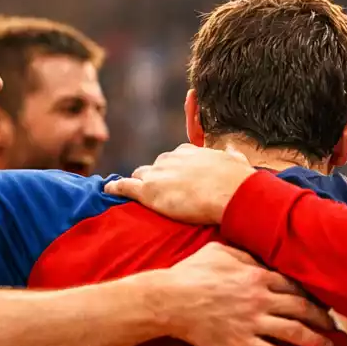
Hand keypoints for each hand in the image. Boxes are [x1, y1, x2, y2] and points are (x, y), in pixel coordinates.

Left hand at [106, 144, 255, 224]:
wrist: (232, 194)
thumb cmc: (238, 180)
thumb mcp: (236, 160)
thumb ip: (231, 154)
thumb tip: (232, 150)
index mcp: (188, 151)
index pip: (174, 158)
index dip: (174, 170)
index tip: (177, 179)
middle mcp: (170, 159)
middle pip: (155, 167)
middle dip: (157, 178)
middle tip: (163, 193)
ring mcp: (158, 174)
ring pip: (140, 176)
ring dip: (140, 184)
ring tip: (137, 196)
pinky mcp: (148, 191)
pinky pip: (124, 187)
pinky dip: (115, 189)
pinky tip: (108, 191)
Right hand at [157, 243, 333, 345]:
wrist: (170, 300)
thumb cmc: (191, 273)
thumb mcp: (220, 252)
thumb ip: (244, 255)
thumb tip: (259, 258)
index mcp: (258, 275)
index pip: (295, 286)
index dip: (311, 295)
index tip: (322, 303)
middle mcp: (261, 299)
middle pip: (302, 308)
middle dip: (321, 319)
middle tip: (334, 327)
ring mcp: (253, 322)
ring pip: (294, 332)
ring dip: (315, 341)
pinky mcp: (242, 343)